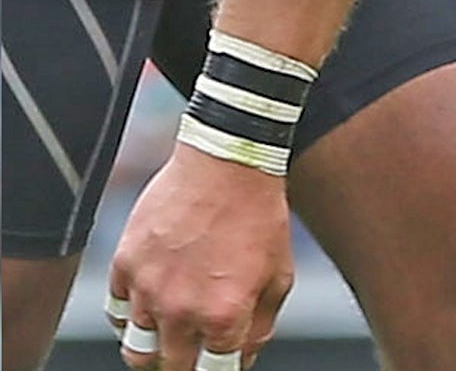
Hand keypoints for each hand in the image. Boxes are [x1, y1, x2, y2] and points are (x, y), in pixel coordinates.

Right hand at [107, 146, 293, 370]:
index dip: (219, 369)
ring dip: (154, 345)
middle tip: (193, 351)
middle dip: (184, 364)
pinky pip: (118, 313)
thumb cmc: (259, 215)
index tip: (218, 361)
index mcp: (223, 316)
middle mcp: (181, 310)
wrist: (228, 163)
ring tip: (170, 330)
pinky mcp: (125, 266)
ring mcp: (148, 289)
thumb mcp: (279, 274)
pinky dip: (132, 316)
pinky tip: (151, 302)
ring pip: (135, 349)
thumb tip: (241, 356)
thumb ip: (259, 324)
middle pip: (169, 368)